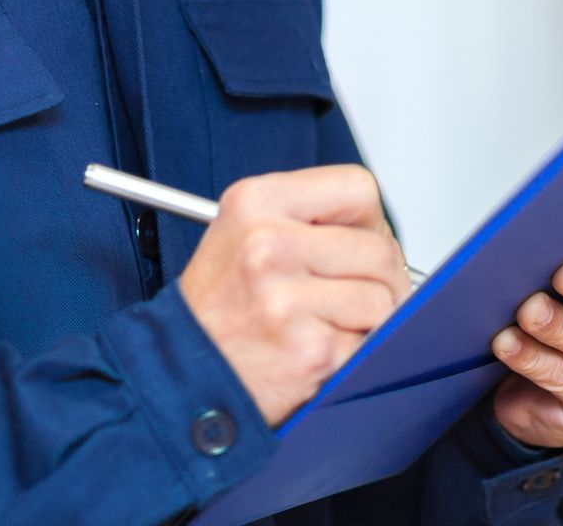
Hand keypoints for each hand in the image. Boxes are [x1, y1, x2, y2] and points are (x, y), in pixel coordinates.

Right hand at [178, 165, 411, 426]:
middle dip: (380, 277)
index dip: (368, 220)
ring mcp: (287, 300)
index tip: (360, 241)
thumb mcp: (243, 232)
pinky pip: (370, 343)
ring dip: (370, 319)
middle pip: (378, 249)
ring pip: (382, 298)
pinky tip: (318, 350)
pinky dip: (355, 352)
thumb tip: (381, 232)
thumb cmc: (218, 308)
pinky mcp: (308, 350)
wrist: (180, 375)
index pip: (357, 188)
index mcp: (254, 202)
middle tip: (353, 294)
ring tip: (329, 324)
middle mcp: (268, 245)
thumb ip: (307, 218)